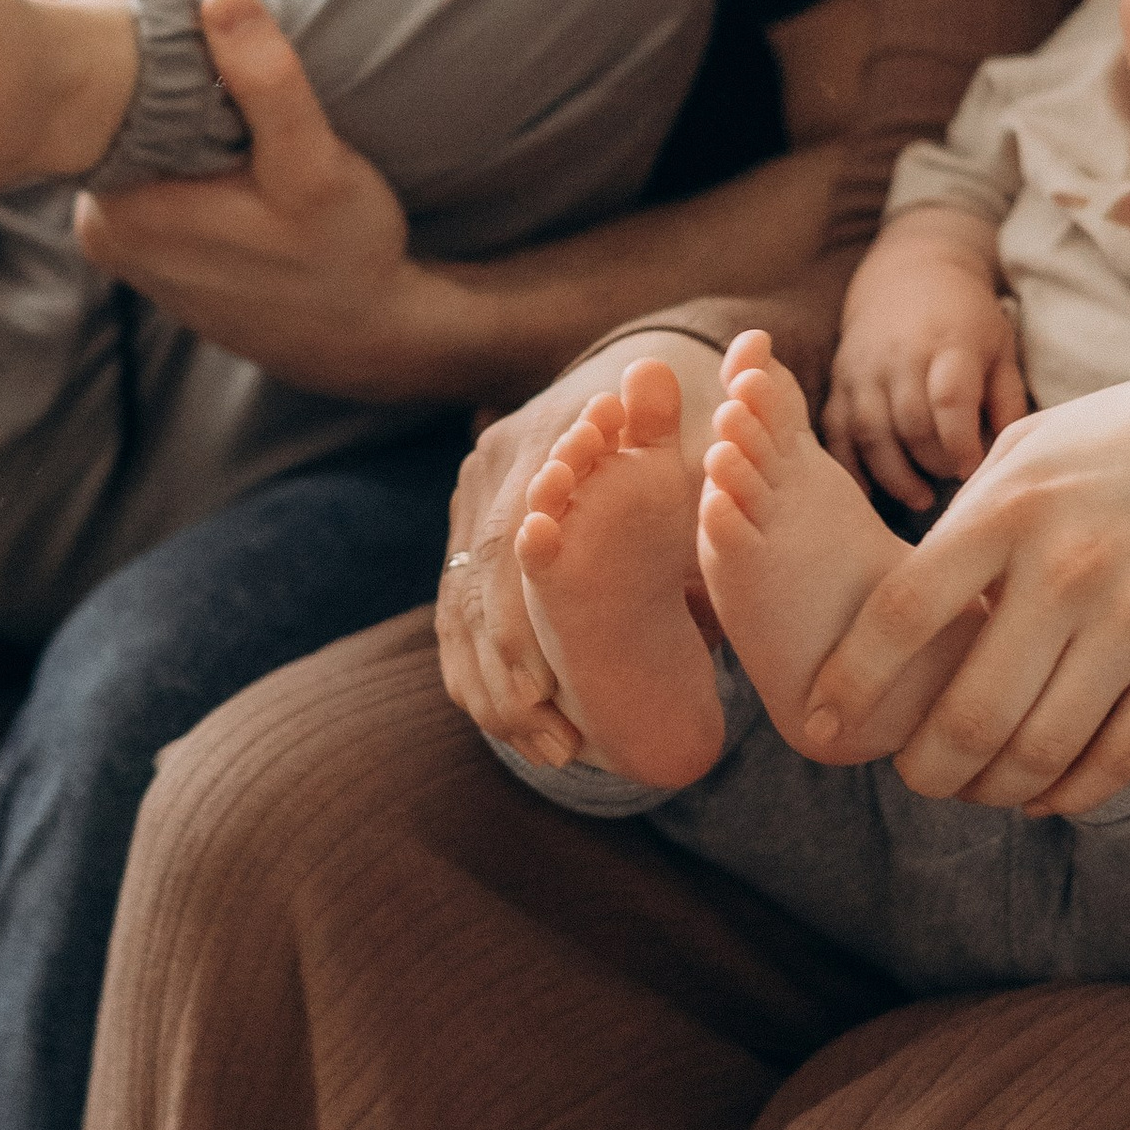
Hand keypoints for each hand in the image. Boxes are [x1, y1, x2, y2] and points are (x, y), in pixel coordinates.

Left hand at [71, 0, 457, 395]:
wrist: (364, 337)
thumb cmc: (344, 253)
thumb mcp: (313, 164)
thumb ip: (266, 82)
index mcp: (117, 209)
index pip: (113, 97)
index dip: (166, 60)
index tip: (217, 55)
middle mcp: (102, 233)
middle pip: (125, 121)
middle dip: (175, 92)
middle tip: (240, 90)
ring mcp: (124, 248)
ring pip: (144, 147)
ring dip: (186, 124)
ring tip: (245, 128)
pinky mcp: (152, 255)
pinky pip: (159, 179)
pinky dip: (192, 159)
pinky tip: (239, 165)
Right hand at [439, 335, 727, 758]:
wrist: (624, 399)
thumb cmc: (665, 436)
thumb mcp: (673, 436)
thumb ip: (662, 425)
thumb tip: (648, 379)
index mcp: (531, 444)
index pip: (509, 546)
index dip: (520, 623)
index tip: (546, 687)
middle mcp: (487, 476)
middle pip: (476, 592)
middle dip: (507, 676)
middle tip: (557, 744)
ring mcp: (469, 510)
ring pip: (460, 617)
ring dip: (495, 691)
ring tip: (550, 750)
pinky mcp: (466, 543)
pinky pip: (456, 622)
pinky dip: (480, 677)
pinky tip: (518, 728)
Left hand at [798, 354, 1129, 814]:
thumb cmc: (1114, 447)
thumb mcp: (1024, 455)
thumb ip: (962, 527)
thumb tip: (899, 614)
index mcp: (1008, 509)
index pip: (902, 614)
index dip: (851, 681)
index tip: (821, 721)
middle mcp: (1066, 566)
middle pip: (970, 711)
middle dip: (926, 767)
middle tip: (913, 775)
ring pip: (1042, 749)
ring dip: (995, 791)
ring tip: (976, 789)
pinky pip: (1120, 756)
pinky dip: (1072, 795)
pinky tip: (1045, 795)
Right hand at [824, 219, 1026, 502]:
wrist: (908, 272)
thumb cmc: (966, 317)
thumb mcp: (1000, 346)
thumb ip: (1007, 400)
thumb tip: (1007, 457)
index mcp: (948, 344)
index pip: (949, 400)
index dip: (961, 443)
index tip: (974, 469)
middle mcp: (900, 356)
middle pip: (910, 424)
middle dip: (934, 464)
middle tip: (953, 483)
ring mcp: (864, 370)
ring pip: (870, 434)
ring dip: (895, 476)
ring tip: (920, 499)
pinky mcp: (839, 382)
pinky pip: (836, 433)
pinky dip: (850, 468)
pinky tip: (873, 494)